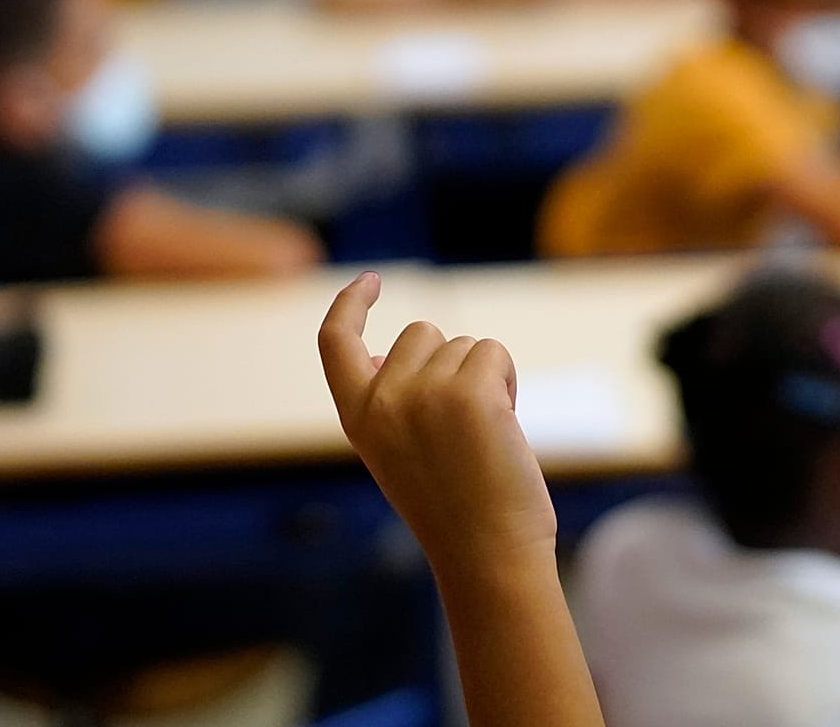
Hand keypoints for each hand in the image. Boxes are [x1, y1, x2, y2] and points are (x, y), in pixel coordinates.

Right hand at [318, 272, 556, 567]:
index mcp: (356, 416)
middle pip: (420, 334)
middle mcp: (382, 399)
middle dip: (448, 363)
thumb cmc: (451, 507)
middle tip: (462, 425)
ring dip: (482, 378)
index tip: (370, 282)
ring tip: (482, 437)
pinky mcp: (471, 393)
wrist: (486, 556)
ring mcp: (425, 393)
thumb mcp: (396, 450)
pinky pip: (493, 354)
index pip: (334, 341)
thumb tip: (384, 352)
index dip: (349, 304)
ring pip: (463, 346)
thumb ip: (386, 401)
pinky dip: (506, 381)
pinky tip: (504, 428)